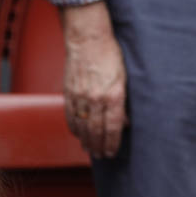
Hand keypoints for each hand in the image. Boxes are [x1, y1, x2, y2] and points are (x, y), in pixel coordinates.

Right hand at [61, 1, 127, 157]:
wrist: (88, 40)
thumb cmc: (112, 57)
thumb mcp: (127, 79)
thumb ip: (126, 102)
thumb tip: (126, 123)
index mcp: (114, 96)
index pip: (113, 127)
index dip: (112, 143)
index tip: (112, 153)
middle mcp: (96, 98)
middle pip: (96, 130)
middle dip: (99, 146)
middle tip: (102, 156)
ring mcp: (80, 96)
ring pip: (82, 126)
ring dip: (86, 140)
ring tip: (90, 150)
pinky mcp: (69, 92)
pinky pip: (70, 115)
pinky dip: (74, 128)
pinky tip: (78, 134)